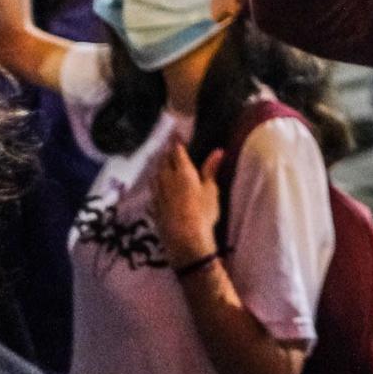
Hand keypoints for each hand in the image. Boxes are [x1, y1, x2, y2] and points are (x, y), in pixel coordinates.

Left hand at [154, 141, 223, 268]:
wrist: (185, 239)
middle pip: (164, 161)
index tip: (177, 133)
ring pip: (156, 174)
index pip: (177, 151)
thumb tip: (218, 151)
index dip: (177, 141)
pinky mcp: (154, 207)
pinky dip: (156, 183)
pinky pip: (153, 190)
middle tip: (171, 148)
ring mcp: (158, 193)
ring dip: (160, 167)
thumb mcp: (211, 190)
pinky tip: (158, 187)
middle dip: (167, 153)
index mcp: (182, 171)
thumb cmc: (203, 212)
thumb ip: (211, 170)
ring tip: (163, 164)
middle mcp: (167, 179)